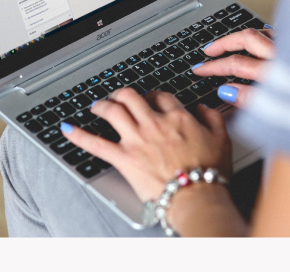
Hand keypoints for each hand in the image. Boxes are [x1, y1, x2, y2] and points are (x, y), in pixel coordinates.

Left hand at [61, 87, 231, 202]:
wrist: (196, 196)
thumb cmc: (210, 173)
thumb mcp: (223, 139)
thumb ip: (213, 118)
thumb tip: (203, 108)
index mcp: (177, 117)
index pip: (161, 96)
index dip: (154, 96)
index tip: (150, 100)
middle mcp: (154, 123)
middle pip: (132, 97)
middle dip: (122, 93)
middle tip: (118, 96)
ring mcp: (137, 139)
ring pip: (113, 111)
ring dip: (102, 105)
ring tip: (96, 105)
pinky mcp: (124, 158)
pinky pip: (95, 143)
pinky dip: (78, 135)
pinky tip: (66, 129)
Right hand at [192, 28, 275, 107]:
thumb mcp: (276, 117)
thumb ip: (249, 101)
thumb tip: (227, 92)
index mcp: (274, 73)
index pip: (236, 64)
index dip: (214, 67)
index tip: (200, 70)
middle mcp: (283, 56)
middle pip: (247, 39)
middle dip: (223, 44)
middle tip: (208, 51)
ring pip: (263, 31)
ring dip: (242, 36)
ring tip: (229, 41)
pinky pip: (279, 36)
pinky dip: (264, 35)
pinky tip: (260, 38)